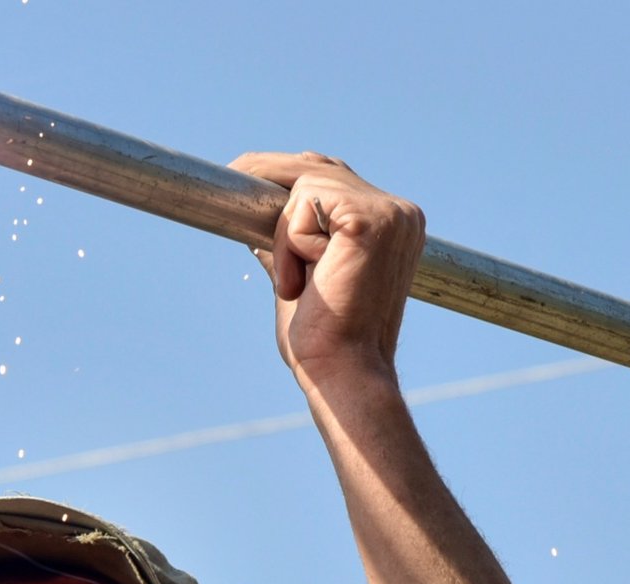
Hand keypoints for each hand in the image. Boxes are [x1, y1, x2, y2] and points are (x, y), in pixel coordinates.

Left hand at [228, 151, 424, 390]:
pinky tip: (307, 276)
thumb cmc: (324, 337)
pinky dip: (291, 240)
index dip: (287, 173)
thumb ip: (288, 247)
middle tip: (230, 173)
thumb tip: (256, 226)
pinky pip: (304, 203)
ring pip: (305, 186)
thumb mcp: (300, 278)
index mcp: (392, 224)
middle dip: (267, 170)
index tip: (244, 174)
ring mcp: (390, 213)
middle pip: (318, 166)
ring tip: (298, 283)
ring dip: (284, 236)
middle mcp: (399, 212)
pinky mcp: (370, 219)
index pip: (334, 177)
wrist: (342, 370)